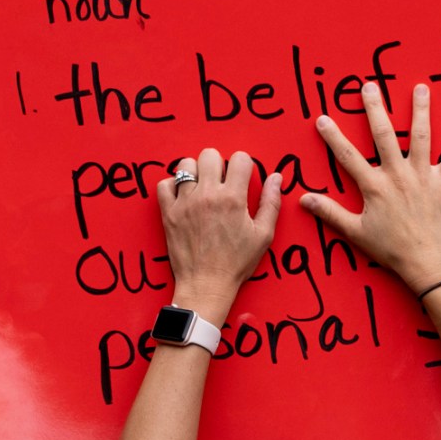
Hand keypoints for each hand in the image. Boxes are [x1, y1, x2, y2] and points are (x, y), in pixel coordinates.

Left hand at [155, 148, 284, 315]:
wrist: (206, 285)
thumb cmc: (237, 263)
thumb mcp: (263, 235)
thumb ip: (271, 203)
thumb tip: (276, 176)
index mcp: (233, 198)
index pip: (240, 158)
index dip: (244, 165)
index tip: (242, 177)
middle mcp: (207, 195)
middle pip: (210, 154)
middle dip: (218, 164)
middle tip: (221, 182)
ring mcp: (185, 203)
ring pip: (185, 165)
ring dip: (195, 172)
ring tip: (201, 187)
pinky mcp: (168, 213)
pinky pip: (164, 184)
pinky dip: (172, 186)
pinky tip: (183, 196)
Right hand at [301, 81, 440, 292]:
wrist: (426, 264)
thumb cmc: (391, 250)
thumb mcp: (356, 233)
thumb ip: (330, 213)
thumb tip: (304, 199)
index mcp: (374, 187)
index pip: (348, 156)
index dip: (334, 137)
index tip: (322, 118)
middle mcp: (397, 175)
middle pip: (383, 135)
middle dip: (375, 108)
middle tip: (369, 86)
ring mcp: (422, 177)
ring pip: (420, 137)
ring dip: (420, 111)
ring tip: (420, 88)